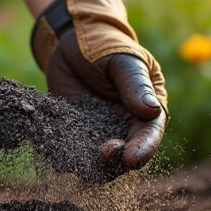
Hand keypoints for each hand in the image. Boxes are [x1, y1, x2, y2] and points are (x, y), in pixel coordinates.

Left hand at [31, 0, 167, 168]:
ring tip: (80, 158)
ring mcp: (100, 134)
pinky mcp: (76, 135)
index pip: (150, 135)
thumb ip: (135, 85)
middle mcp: (126, 127)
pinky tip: (57, 154)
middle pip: (126, 156)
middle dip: (116, 161)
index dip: (144, 149)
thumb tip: (152, 110)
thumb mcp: (123, 61)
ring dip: (91, 166)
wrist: (71, 43)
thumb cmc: (105, 47)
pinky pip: (73, 155)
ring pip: (100, 163)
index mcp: (147, 110)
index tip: (132, 160)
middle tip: (103, 153)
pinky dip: (66, 159)